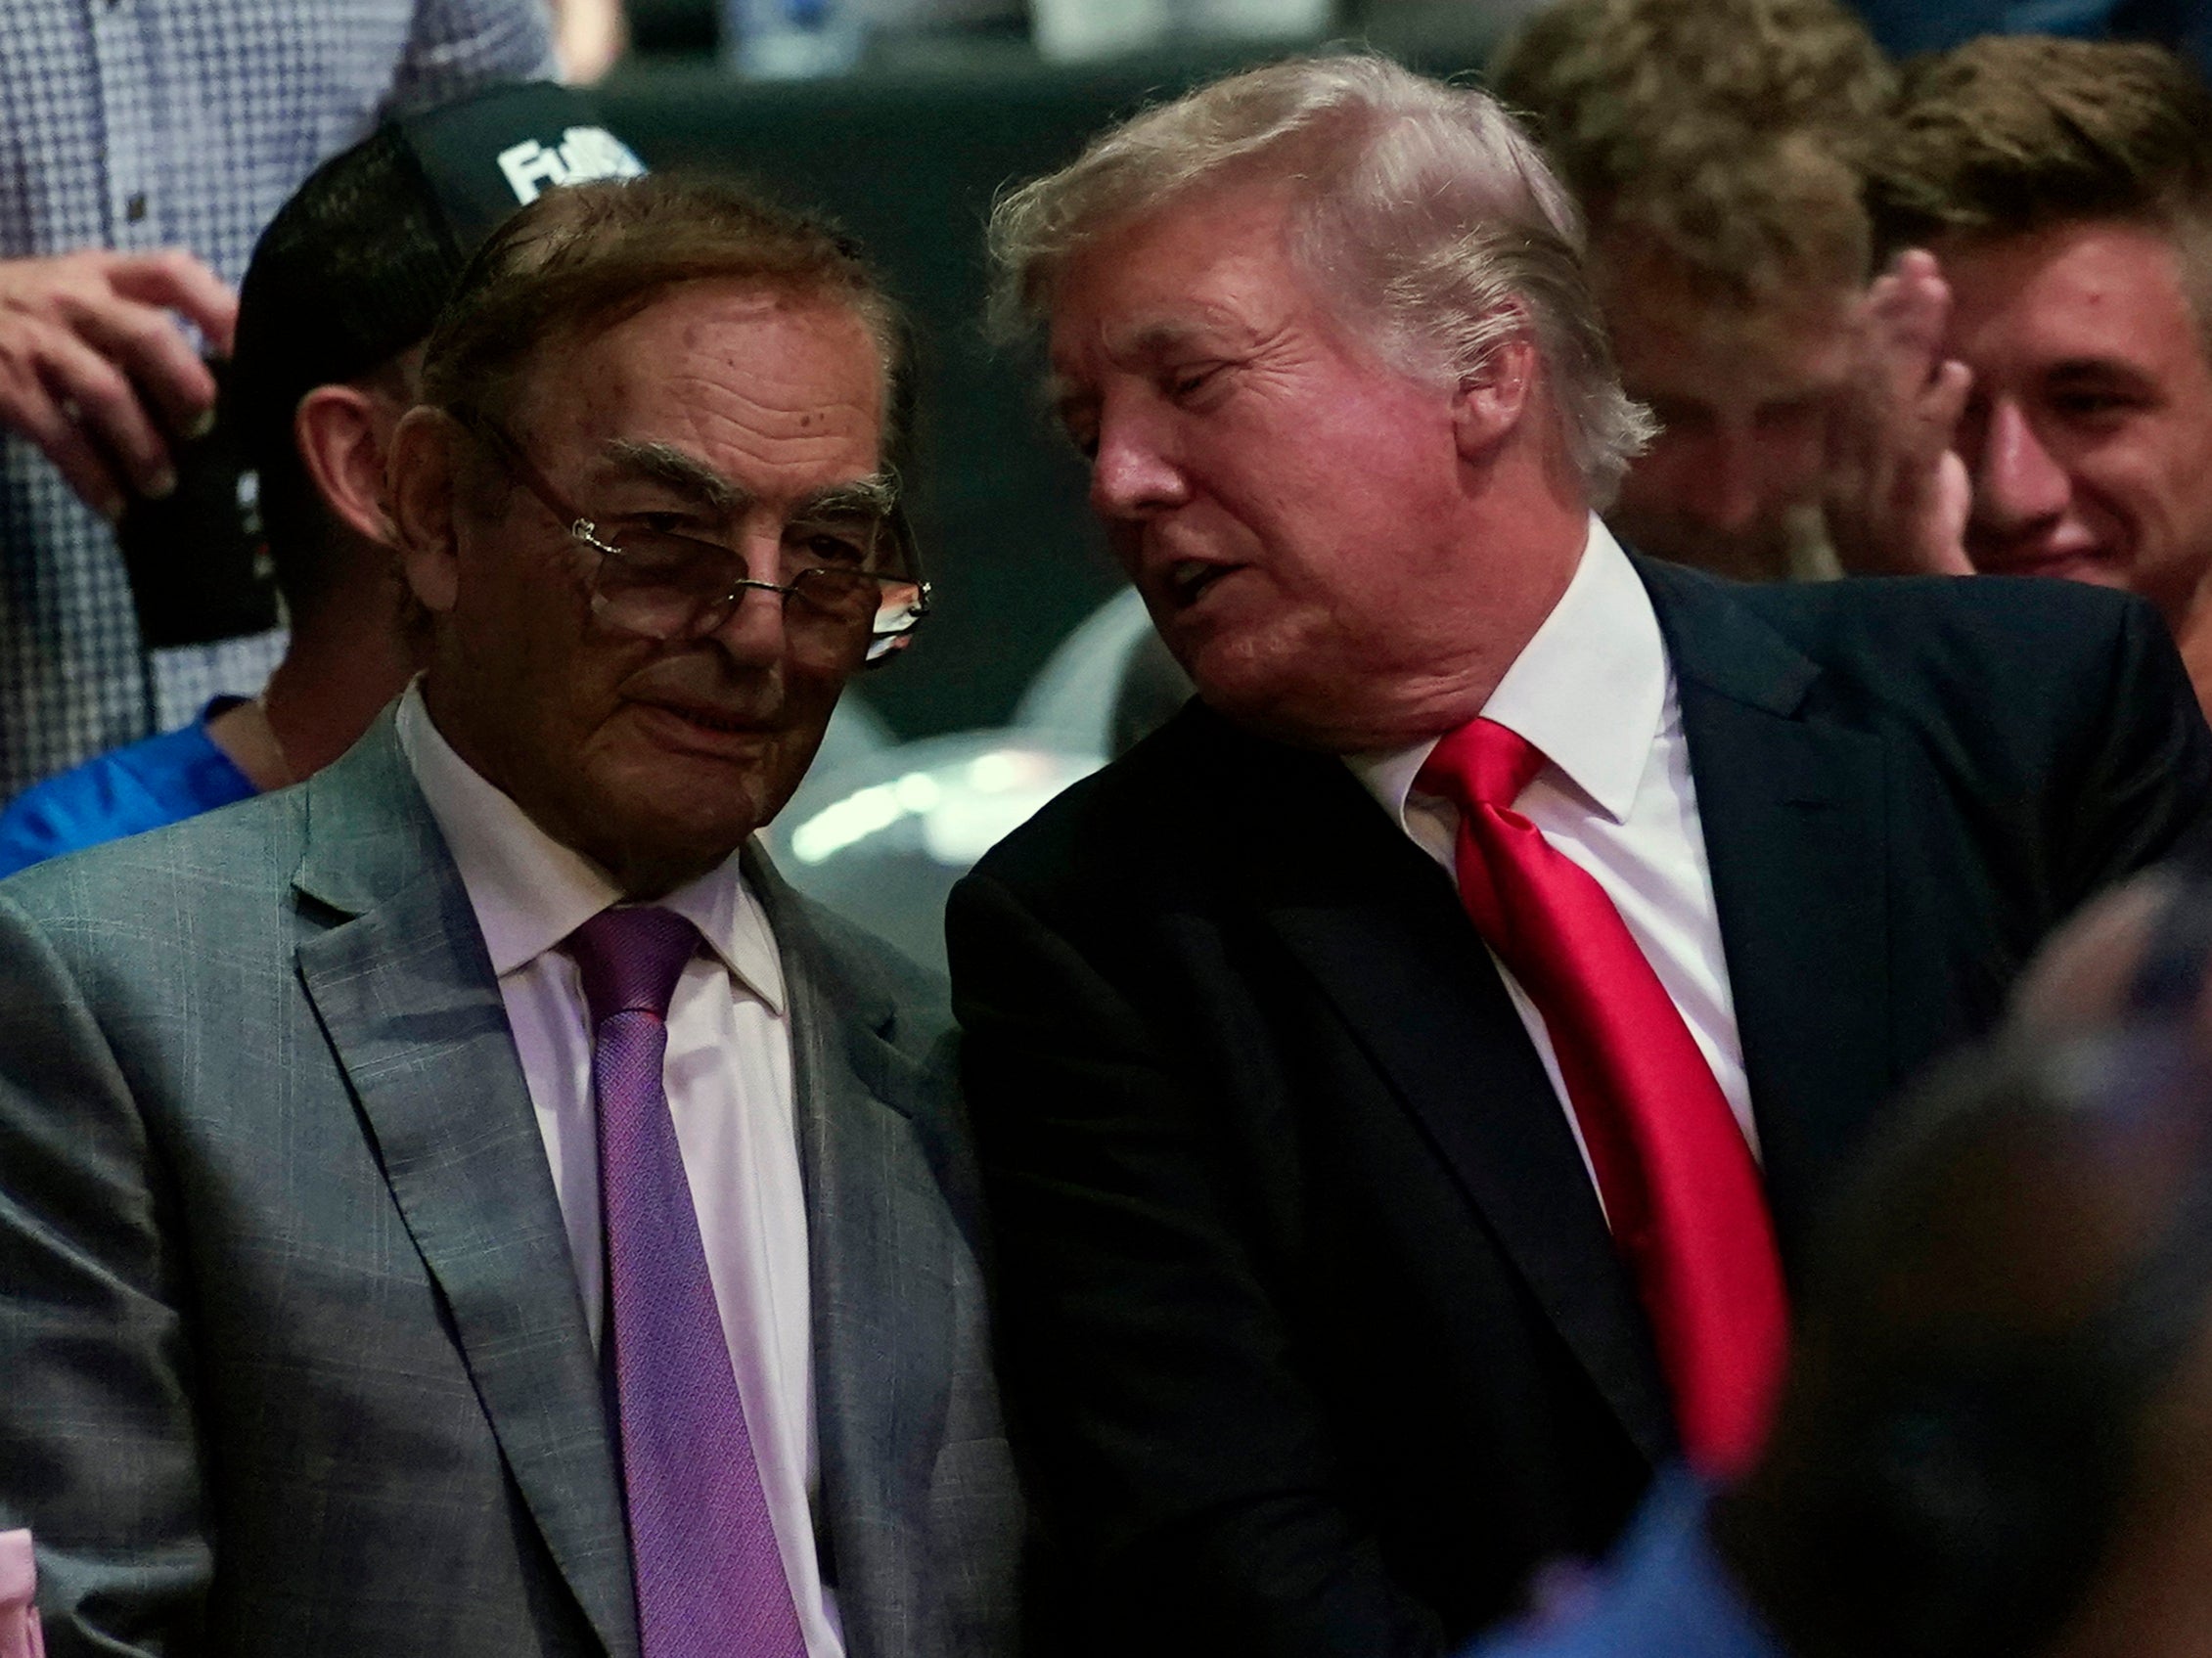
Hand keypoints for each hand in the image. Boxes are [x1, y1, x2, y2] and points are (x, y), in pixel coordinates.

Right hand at [0, 248, 238, 520]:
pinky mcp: (7, 385)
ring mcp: (37, 341)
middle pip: (149, 336)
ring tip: (162, 484)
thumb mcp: (76, 294)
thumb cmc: (24, 313)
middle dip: (187, 389)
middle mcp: (74, 299)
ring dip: (144, 447)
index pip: (171, 272)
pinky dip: (93, 477)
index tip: (246, 353)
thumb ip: (134, 322)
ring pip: (107, 392)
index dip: (220, 309)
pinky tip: (114, 504)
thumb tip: (217, 388)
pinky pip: (60, 436)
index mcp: (102, 274)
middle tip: (202, 430)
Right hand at [1824, 249, 1974, 576]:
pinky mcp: (1905, 534)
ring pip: (1885, 415)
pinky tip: (1956, 377)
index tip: (1885, 281)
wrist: (1914, 651)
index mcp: (1843, 477)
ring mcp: (1869, 512)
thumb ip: (1922, 446)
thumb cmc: (1919, 582)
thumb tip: (1937, 386)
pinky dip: (1934, 419)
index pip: (1849, 392)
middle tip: (1915, 260)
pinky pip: (1917, 467)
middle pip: (1863, 390)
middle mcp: (1845, 488)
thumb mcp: (1921, 498)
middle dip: (1889, 322)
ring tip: (1933, 292)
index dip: (1867, 334)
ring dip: (1910, 350)